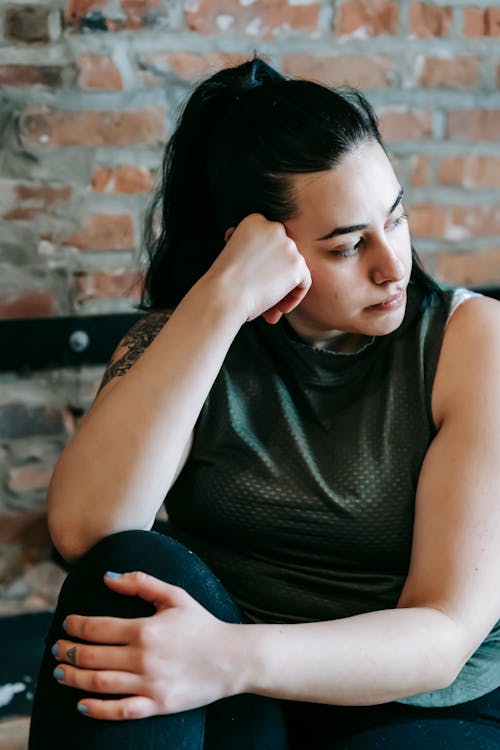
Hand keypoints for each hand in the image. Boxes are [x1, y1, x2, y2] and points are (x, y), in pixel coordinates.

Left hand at [52, 572, 242, 719]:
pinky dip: (96, 710)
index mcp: (145, 629)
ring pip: (99, 684)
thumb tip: (107, 576)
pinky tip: (81, 705)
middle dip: (68, 651)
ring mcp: (149, 684)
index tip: (67, 624)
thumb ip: (141, 583)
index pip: (97, 628)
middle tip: (57, 649)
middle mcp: (143, 658)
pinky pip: (119, 711)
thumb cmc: (202, 624)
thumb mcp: (175, 596)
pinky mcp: (157, 706)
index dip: (76, 626)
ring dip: (74, 678)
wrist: (231, 658)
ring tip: (60, 672)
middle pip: (92, 656)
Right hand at [208, 213, 311, 324]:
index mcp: (254, 220)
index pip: (271, 244)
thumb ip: (257, 255)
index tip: (253, 282)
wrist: (223, 295)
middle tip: (263, 301)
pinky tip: (278, 309)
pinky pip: (304, 283)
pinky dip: (294, 298)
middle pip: (284, 257)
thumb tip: (274, 267)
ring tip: (268, 310)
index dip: (264, 266)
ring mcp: (288, 245)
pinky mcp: (297, 263)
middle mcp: (273, 227)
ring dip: (283, 292)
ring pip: (294, 271)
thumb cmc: (223, 284)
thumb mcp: (237, 257)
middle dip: (274, 280)